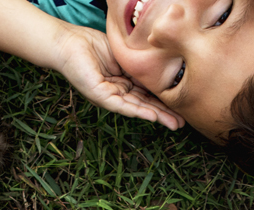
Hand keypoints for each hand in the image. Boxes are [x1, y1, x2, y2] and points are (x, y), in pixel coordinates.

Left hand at [49, 24, 184, 129]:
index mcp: (125, 82)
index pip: (149, 93)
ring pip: (137, 107)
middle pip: (146, 104)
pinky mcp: (100, 96)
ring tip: (174, 124)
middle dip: (165, 114)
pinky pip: (122, 105)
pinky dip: (138, 111)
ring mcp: (110, 96)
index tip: (183, 105)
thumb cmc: (93, 44)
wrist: (69, 42)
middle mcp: (118, 92)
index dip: (165, 99)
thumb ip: (140, 64)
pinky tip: (152, 116)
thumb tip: (163, 67)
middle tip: (183, 123)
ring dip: (156, 116)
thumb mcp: (125, 55)